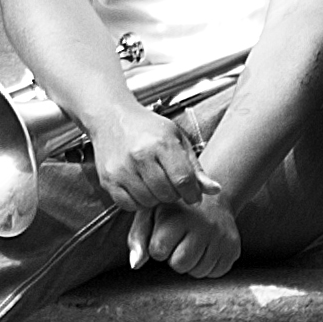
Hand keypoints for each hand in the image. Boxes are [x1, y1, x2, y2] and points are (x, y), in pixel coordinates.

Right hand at [86, 101, 206, 219]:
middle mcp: (139, 155)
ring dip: (156, 198)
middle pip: (167, 194)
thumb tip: (215, 190)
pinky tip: (139, 188)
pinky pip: (129, 205)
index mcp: (161, 143)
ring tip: (154, 184)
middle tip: (170, 183)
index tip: (192, 194)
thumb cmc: (148, 129)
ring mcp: (120, 168)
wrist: (111, 117)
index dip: (192, 193)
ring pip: (149, 201)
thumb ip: (196, 167)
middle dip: (174, 194)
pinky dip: (138, 201)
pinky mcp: (107, 179)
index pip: (184, 181)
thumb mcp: (177, 140)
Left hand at [128, 179, 242, 280]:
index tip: (163, 235)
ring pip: (198, 272)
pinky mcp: (234, 249)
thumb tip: (135, 265)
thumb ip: (138, 237)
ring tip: (191, 244)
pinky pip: (215, 273)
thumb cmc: (174, 210)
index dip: (157, 247)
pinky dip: (206, 266)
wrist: (214, 200)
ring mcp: (221, 238)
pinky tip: (205, 249)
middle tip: (178, 242)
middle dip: (174, 258)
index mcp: (177, 216)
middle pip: (179, 265)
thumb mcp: (151, 214)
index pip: (158, 251)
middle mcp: (202, 226)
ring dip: (190, 263)